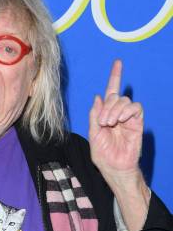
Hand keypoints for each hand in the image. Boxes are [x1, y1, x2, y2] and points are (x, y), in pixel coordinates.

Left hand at [88, 59, 143, 184]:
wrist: (115, 167)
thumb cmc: (103, 155)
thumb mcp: (93, 134)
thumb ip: (94, 115)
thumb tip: (98, 97)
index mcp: (106, 114)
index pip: (111, 92)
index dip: (115, 77)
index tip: (118, 62)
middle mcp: (118, 114)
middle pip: (115, 96)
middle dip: (107, 106)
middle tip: (103, 122)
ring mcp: (128, 118)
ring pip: (124, 100)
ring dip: (114, 110)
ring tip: (110, 124)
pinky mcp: (137, 123)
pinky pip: (135, 108)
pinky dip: (126, 111)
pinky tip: (119, 121)